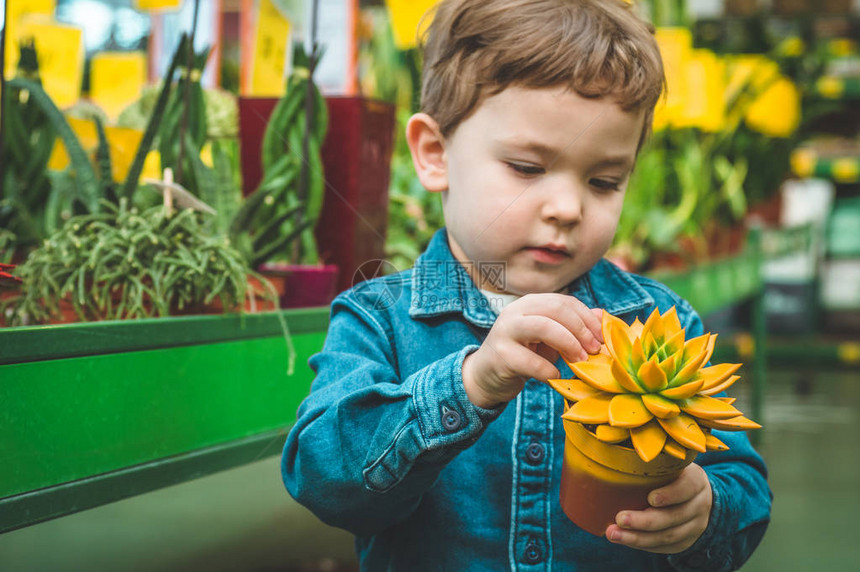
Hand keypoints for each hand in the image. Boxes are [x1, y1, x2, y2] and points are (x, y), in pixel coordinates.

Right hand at [462, 293, 602, 407]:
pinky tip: (555, 376)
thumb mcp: (550, 339)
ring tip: (580, 360)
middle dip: (581, 330)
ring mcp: (505, 331)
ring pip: (543, 326)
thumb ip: (572, 327)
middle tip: (594, 350)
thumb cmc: (522, 355)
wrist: (486, 375)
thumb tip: (602, 316)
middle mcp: (515, 311)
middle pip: (556, 309)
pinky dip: (548, 370)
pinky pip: (531, 361)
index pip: (564, 301)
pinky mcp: (501, 355)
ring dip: (568, 344)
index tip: (602, 338)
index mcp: (529, 303)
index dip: (587, 318)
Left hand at [606, 463, 712, 553]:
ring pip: (669, 536)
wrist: (696, 495)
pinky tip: (625, 539)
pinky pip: (665, 546)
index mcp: (696, 480)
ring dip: (639, 537)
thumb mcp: (669, 463)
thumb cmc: (672, 474)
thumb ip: (652, 462)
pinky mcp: (686, 540)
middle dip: (645, 521)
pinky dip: (643, 544)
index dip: (670, 494)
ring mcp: (696, 525)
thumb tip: (614, 453)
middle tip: (620, 519)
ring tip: (614, 534)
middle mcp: (700, 504)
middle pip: (674, 516)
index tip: (650, 498)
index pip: (687, 487)